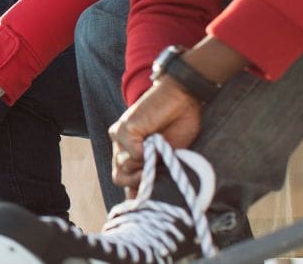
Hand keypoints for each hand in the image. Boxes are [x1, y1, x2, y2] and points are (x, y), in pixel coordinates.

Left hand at [108, 77, 201, 195]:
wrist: (182, 98)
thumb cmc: (179, 126)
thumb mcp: (172, 158)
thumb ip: (160, 176)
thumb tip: (151, 200)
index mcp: (135, 158)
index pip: (126, 183)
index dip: (135, 195)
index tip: (148, 204)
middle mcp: (124, 149)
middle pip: (119, 178)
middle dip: (139, 181)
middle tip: (157, 171)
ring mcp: (120, 139)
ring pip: (122, 167)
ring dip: (143, 166)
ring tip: (158, 153)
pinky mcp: (122, 129)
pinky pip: (130, 153)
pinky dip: (144, 153)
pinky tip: (154, 141)